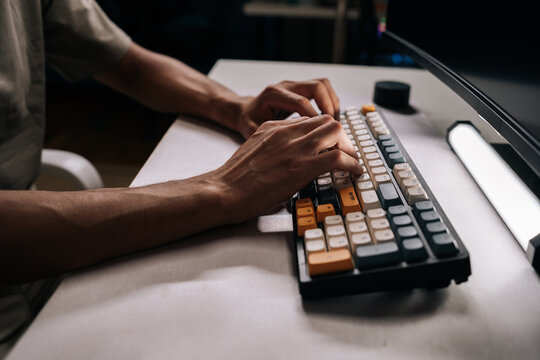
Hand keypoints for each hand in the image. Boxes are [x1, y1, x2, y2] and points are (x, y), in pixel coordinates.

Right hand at [212, 114, 361, 223]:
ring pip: (335, 131)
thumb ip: (271, 148)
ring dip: (348, 147)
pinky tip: (355, 172)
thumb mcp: (252, 152)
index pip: (308, 120)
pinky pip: (337, 158)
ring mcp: (295, 148)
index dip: (323, 132)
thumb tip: (286, 160)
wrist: (223, 191)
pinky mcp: (302, 166)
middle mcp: (286, 133)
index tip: (329, 144)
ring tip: (351, 161)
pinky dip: (352, 164)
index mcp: (273, 128)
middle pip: (326, 120)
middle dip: (340, 136)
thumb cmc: (233, 179)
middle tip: (344, 152)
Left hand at [236, 78, 339, 138]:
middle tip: (332, 126)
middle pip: (317, 86)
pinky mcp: (301, 88)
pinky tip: (328, 120)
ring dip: (332, 103)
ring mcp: (295, 85)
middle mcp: (286, 86)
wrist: (246, 110)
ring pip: (323, 85)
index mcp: (274, 95)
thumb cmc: (249, 120)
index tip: (321, 134)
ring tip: (333, 123)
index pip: (301, 102)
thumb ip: (263, 134)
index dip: (314, 118)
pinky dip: (330, 103)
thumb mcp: (250, 128)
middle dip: (328, 106)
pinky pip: (323, 89)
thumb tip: (278, 145)